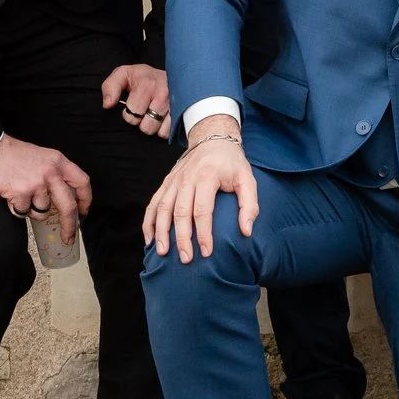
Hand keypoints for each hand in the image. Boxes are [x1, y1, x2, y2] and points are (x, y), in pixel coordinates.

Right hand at [0, 135, 92, 246]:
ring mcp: (37, 183)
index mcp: (59, 161)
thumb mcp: (43, 157)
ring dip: (32, 210)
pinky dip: (17, 208)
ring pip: (42, 212)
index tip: (84, 211)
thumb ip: (54, 173)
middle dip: (69, 225)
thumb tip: (62, 198)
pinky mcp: (21, 193)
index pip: (82, 182)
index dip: (86, 200)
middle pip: (68, 206)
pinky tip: (11, 195)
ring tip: (22, 195)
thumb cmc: (14, 154)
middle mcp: (51, 172)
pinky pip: (24, 212)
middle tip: (68, 237)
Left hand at [101, 64, 171, 139]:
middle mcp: (163, 94)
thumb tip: (108, 105)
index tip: (132, 105)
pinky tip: (163, 118)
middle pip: (146, 127)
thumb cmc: (142, 77)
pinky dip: (165, 128)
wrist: (169, 72)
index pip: (131, 116)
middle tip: (144, 110)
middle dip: (142, 122)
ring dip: (154, 126)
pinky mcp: (184, 112)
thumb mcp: (122, 74)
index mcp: (146, 85)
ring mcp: (176, 104)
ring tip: (153, 114)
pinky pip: (170, 132)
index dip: (128, 114)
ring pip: (159, 132)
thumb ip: (110, 87)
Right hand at [142, 114, 257, 262]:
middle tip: (186, 259)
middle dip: (181, 238)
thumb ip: (249, 205)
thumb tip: (246, 231)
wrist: (212, 138)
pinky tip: (149, 239)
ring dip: (161, 232)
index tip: (206, 252)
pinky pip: (153, 204)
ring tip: (162, 253)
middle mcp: (186, 178)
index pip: (203, 210)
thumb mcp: (248, 179)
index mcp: (207, 176)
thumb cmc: (232, 163)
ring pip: (162, 209)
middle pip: (180, 212)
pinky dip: (149, 222)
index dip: (204, 233)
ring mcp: (173, 180)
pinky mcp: (166, 183)